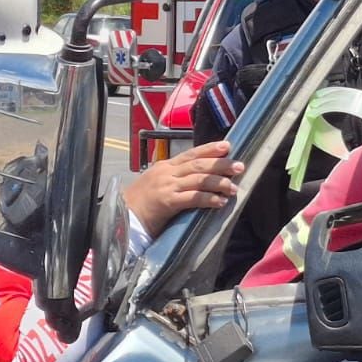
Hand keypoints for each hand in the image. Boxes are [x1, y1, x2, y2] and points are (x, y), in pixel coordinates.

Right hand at [123, 140, 244, 233]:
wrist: (122, 216)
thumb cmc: (140, 202)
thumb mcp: (156, 183)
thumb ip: (174, 178)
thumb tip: (197, 178)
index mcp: (165, 166)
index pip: (191, 153)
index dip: (210, 149)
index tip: (227, 146)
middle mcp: (167, 173)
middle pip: (198, 164)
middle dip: (220, 164)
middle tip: (239, 166)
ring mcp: (167, 186)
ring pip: (198, 180)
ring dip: (218, 182)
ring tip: (233, 187)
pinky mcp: (167, 202)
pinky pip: (192, 198)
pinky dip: (208, 199)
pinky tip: (220, 202)